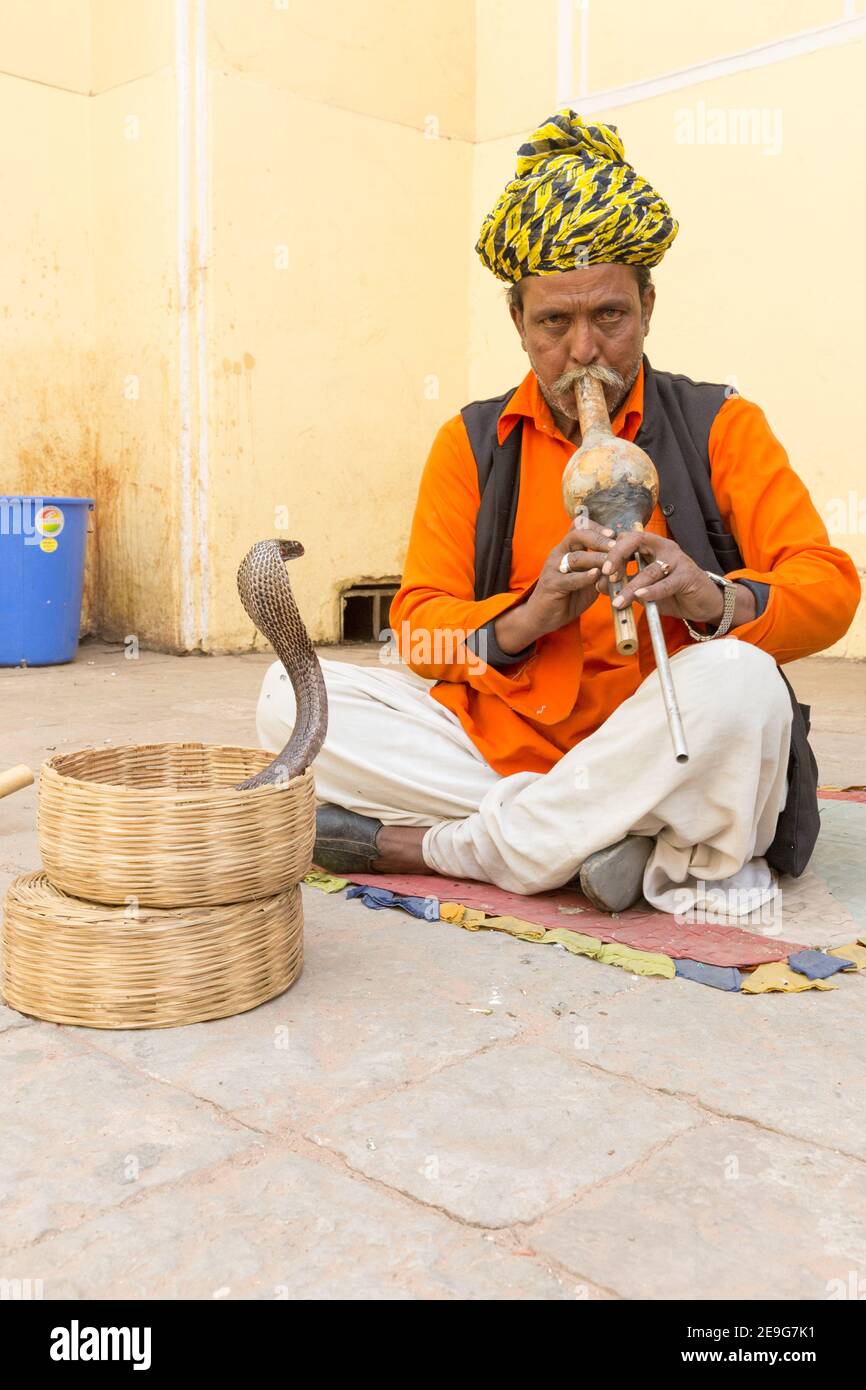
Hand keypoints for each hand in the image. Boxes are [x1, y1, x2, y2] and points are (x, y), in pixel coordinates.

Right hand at [494, 516, 614, 653]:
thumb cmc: (568, 595)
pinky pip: (569, 579)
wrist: (543, 616)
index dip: (597, 527)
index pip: (580, 526)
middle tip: (616, 545)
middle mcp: (558, 553)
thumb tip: (624, 561)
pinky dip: (584, 577)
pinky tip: (596, 575)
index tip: (614, 534)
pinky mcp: (552, 585)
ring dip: (596, 559)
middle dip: (599, 539)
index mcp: (567, 548)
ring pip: (576, 557)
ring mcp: (553, 568)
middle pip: (577, 535)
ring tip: (611, 562)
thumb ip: (601, 568)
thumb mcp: (588, 579)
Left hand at [596, 530, 749, 625]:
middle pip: (636, 541)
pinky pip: (666, 583)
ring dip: (631, 586)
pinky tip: (640, 597)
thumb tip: (599, 585)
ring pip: (649, 570)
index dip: (610, 551)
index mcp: (651, 546)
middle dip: (617, 555)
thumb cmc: (673, 594)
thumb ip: (625, 584)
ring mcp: (678, 560)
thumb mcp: (644, 589)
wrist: (704, 603)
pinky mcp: (687, 576)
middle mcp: (664, 547)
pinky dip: (652, 591)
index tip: (598, 568)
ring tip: (618, 601)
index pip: (626, 539)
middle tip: (605, 571)